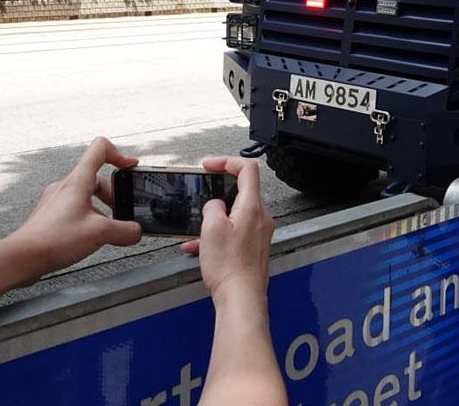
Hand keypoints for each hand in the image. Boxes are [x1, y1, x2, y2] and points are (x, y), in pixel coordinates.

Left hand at [6, 136, 141, 278]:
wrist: (22, 258)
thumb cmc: (51, 240)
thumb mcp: (100, 233)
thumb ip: (125, 231)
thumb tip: (136, 231)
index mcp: (78, 181)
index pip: (100, 149)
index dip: (120, 155)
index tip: (130, 167)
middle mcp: (65, 187)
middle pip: (98, 178)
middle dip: (114, 196)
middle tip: (121, 212)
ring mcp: (56, 201)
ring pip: (87, 196)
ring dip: (102, 210)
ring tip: (107, 228)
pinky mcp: (51, 216)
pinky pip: (76, 210)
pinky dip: (89, 220)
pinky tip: (90, 237)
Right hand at [181, 157, 274, 305]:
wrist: (241, 297)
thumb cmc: (230, 267)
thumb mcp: (211, 228)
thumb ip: (212, 207)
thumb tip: (215, 205)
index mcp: (252, 207)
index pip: (247, 168)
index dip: (227, 161)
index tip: (210, 165)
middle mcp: (260, 217)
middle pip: (242, 190)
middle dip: (218, 191)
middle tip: (202, 193)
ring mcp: (259, 232)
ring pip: (235, 213)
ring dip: (215, 217)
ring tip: (198, 228)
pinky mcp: (254, 246)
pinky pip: (235, 231)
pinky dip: (218, 234)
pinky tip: (200, 246)